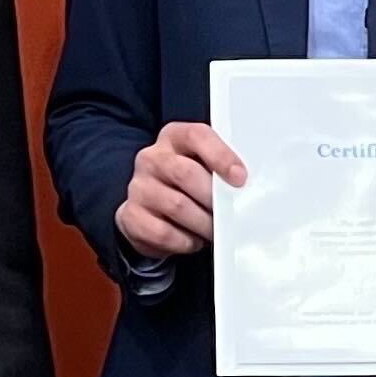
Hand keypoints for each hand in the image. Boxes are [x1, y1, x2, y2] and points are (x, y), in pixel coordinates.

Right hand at [114, 122, 246, 260]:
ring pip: (177, 206)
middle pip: (185, 173)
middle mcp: (152, 158)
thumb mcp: (204, 166)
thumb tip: (245, 183)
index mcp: (174, 137)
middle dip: (213, 198)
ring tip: (213, 229)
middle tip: (229, 213)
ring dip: (203, 223)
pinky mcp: (130, 216)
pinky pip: (163, 233)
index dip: (220, 155)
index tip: (240, 178)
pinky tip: (192, 238)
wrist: (154, 210)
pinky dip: (185, 241)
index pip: (196, 135)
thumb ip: (222, 167)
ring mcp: (138, 187)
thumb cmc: (189, 184)